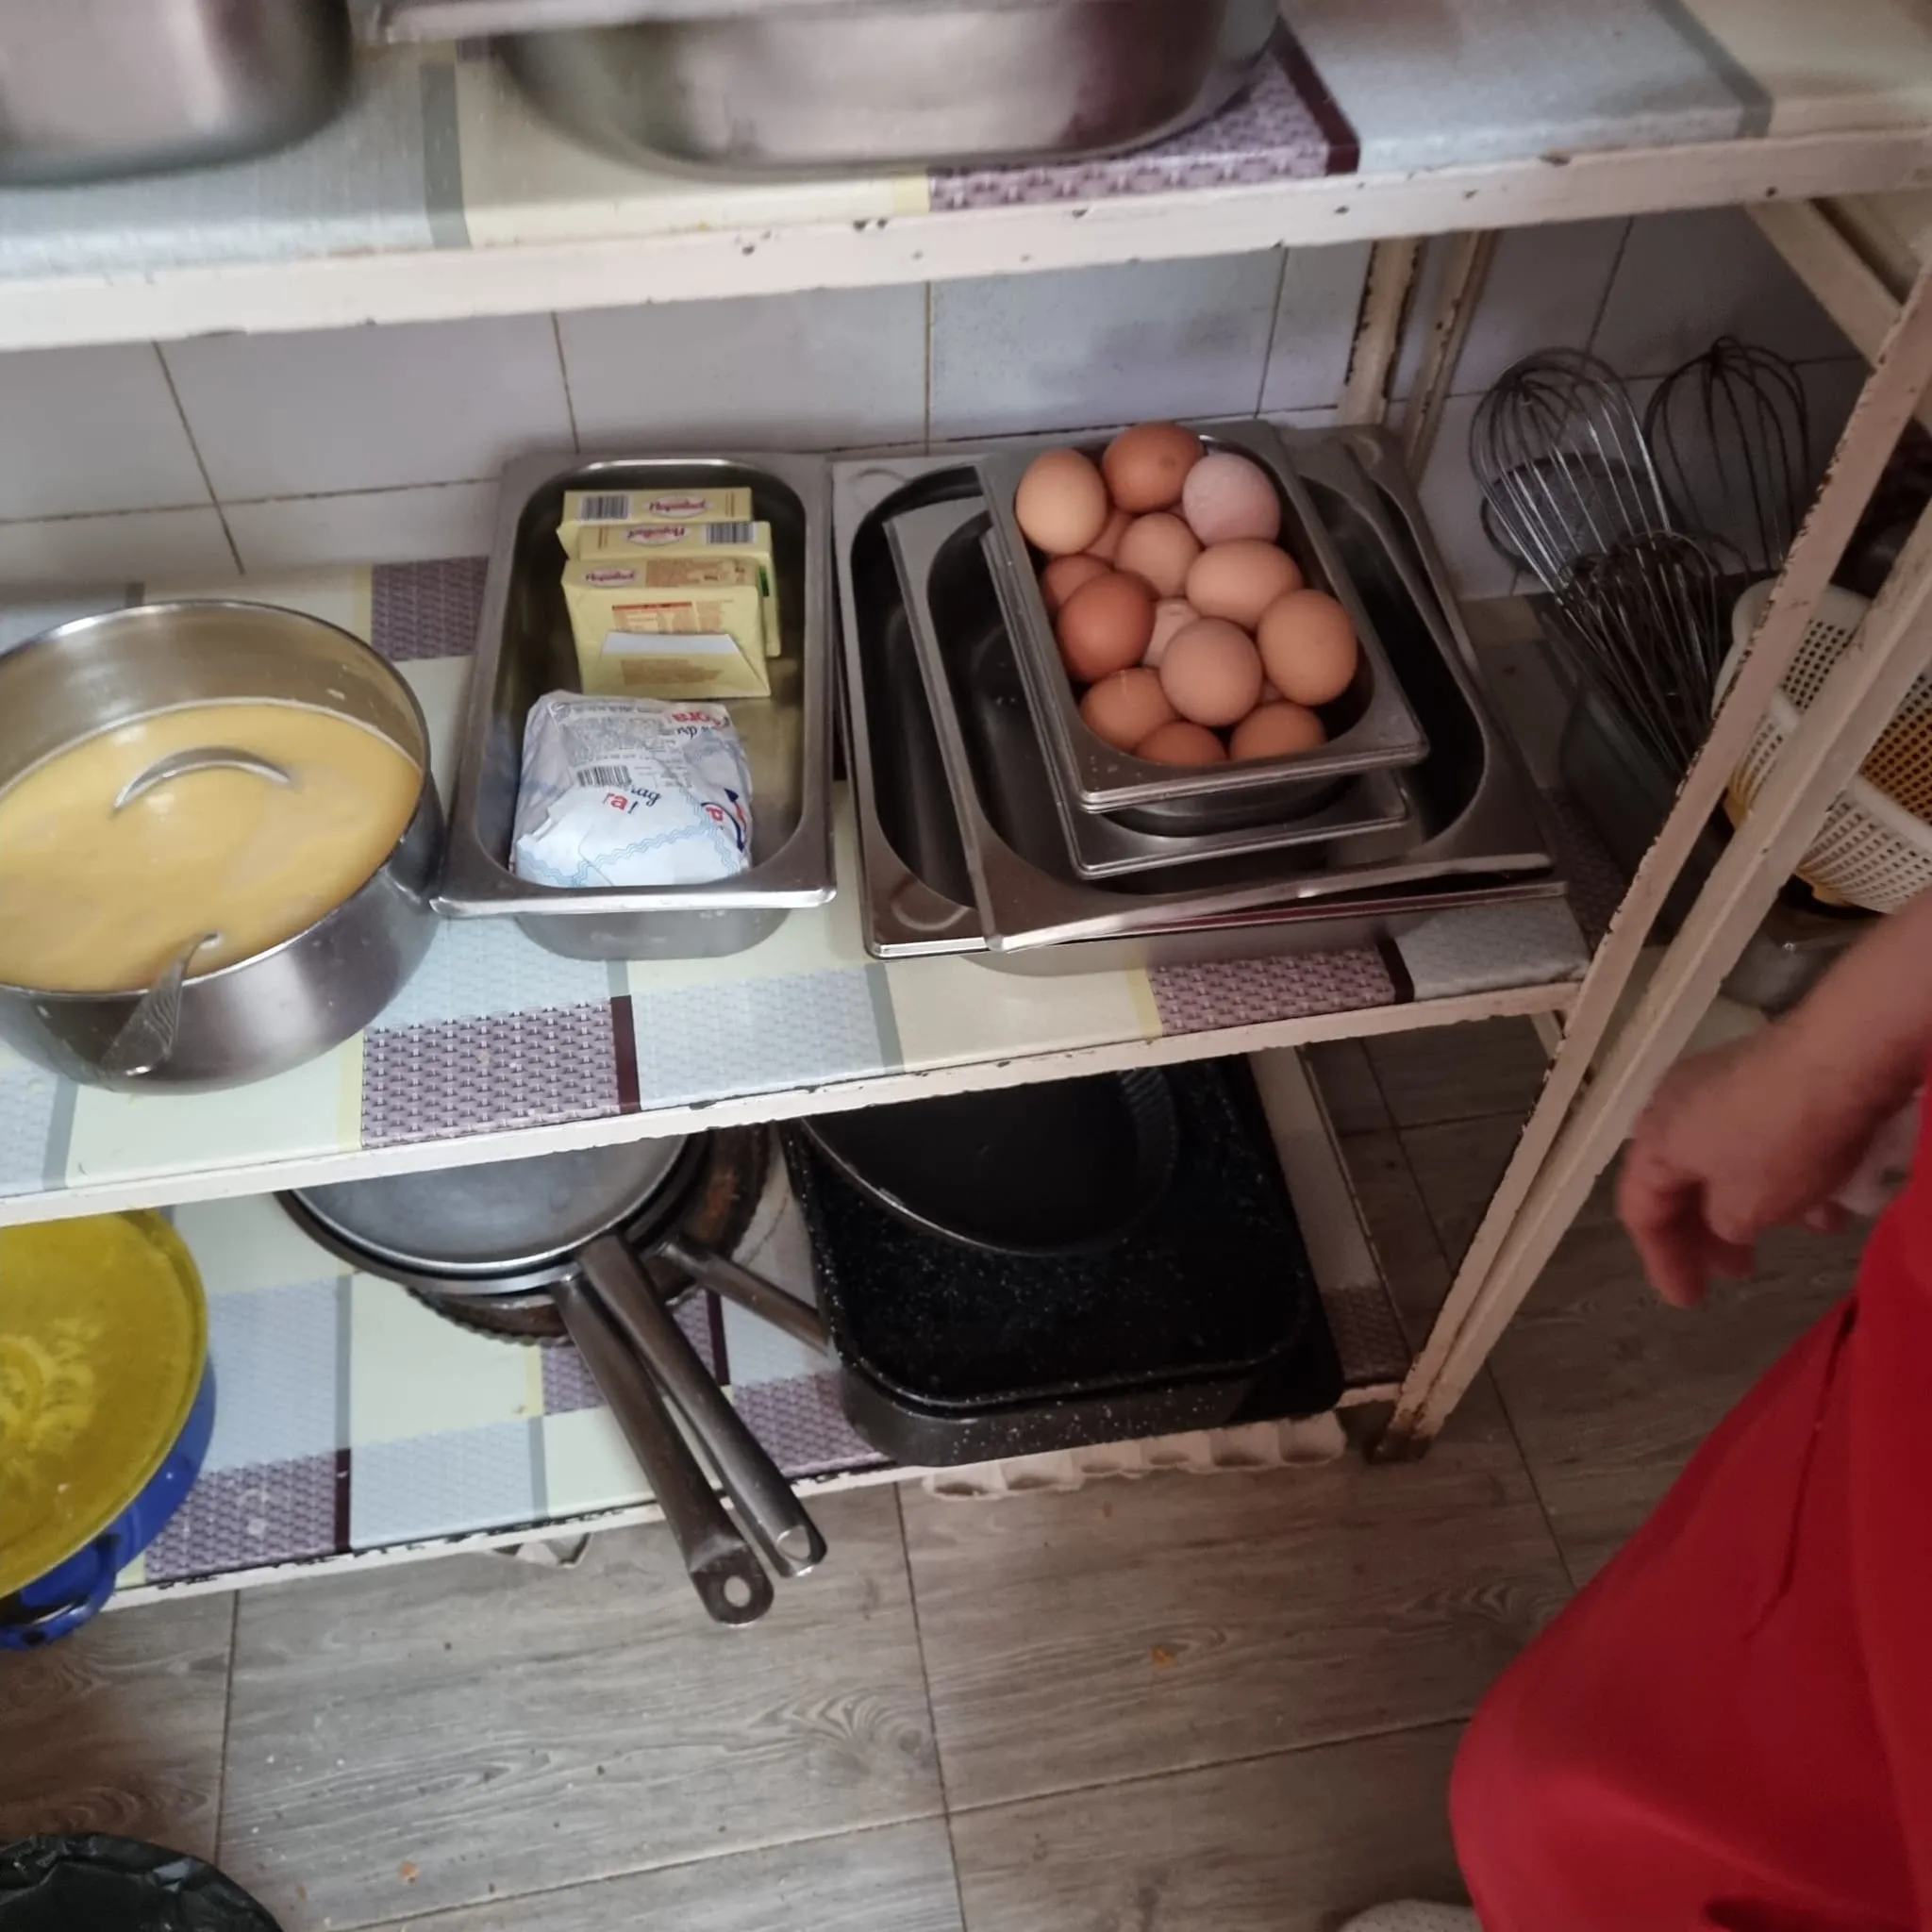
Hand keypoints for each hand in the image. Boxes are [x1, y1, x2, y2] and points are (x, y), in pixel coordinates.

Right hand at [1618, 1028, 1895, 1306]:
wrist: (1839, 1056)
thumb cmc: (1778, 1141)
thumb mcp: (1746, 1209)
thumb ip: (1722, 1229)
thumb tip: (1726, 1223)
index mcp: (1653, 1141)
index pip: (1640, 1212)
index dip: (1662, 1263)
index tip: (1688, 1301)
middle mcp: (1671, 1108)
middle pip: (1680, 1185)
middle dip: (1711, 1234)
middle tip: (1738, 1271)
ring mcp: (1715, 1084)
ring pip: (1724, 1161)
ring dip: (1755, 1204)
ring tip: (1797, 1233)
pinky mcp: (1759, 1071)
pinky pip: (1755, 1135)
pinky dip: (1779, 1172)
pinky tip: (1823, 1195)